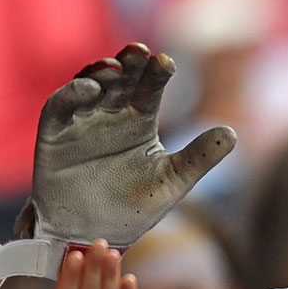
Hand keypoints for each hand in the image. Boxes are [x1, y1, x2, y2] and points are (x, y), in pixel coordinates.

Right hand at [27, 43, 235, 244]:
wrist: (96, 237)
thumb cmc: (135, 208)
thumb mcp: (174, 182)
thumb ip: (201, 157)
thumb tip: (232, 133)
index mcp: (140, 121)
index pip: (150, 89)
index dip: (157, 73)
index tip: (167, 62)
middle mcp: (110, 115)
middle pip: (120, 80)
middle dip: (129, 64)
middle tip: (140, 51)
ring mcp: (81, 122)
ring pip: (89, 86)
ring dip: (99, 73)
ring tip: (115, 67)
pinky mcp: (54, 134)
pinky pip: (60, 106)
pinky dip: (72, 94)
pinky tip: (89, 89)